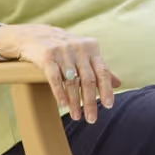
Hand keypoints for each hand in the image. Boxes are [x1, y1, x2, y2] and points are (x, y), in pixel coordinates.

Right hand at [4, 24, 121, 122]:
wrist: (35, 35)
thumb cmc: (65, 49)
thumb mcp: (85, 54)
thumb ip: (100, 68)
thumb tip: (118, 84)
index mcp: (91, 48)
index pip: (103, 71)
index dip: (106, 89)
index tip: (108, 106)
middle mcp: (79, 49)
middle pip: (88, 80)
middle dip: (90, 102)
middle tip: (91, 119)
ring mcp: (63, 52)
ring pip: (72, 82)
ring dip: (75, 102)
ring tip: (77, 116)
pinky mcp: (47, 56)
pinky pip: (55, 78)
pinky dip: (60, 93)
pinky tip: (63, 105)